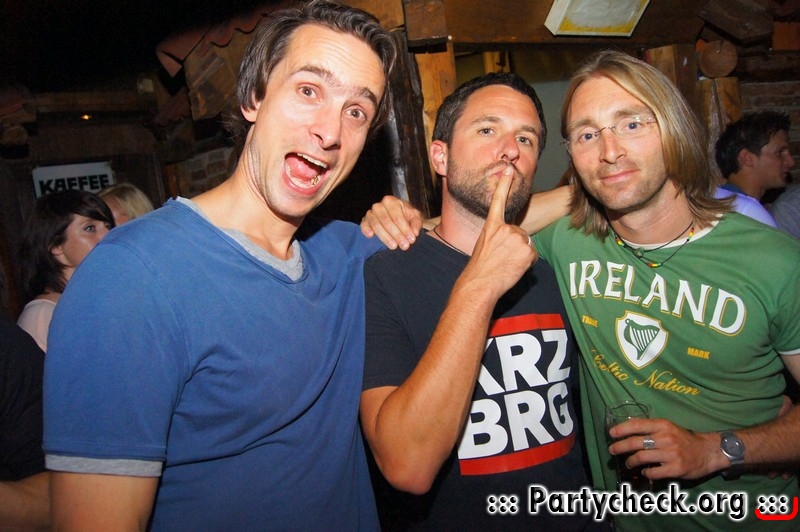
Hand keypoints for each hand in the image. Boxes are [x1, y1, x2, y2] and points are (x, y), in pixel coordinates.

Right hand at [361, 196, 422, 249]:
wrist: (399, 218)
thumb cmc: (406, 217)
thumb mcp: (415, 217)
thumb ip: (416, 223)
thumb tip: (415, 233)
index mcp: (391, 202)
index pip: (397, 217)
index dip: (405, 229)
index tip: (412, 240)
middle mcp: (379, 206)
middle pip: (387, 221)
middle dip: (397, 235)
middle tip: (404, 246)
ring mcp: (370, 213)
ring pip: (376, 225)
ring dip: (385, 237)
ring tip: (394, 246)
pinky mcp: (365, 221)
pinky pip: (363, 225)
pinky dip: (366, 230)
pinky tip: (371, 236)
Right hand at [459, 165, 536, 299]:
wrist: (481, 283)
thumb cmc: (480, 269)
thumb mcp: (485, 246)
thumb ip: (499, 237)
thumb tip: (515, 242)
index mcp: (492, 226)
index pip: (498, 201)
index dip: (504, 185)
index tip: (508, 169)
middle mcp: (505, 229)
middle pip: (520, 234)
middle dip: (516, 247)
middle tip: (502, 259)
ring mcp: (517, 238)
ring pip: (527, 245)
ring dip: (521, 255)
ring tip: (507, 264)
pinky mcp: (527, 250)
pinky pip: (533, 255)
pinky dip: (527, 263)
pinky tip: (514, 268)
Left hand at [608, 417, 725, 480]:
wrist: (708, 451)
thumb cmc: (684, 438)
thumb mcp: (668, 427)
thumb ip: (651, 428)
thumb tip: (627, 429)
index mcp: (662, 425)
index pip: (637, 425)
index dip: (621, 429)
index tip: (611, 433)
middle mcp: (665, 438)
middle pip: (635, 443)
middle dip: (620, 447)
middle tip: (612, 450)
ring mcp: (670, 454)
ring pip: (641, 458)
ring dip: (630, 461)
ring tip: (628, 462)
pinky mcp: (675, 468)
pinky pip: (653, 472)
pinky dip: (646, 472)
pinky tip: (645, 471)